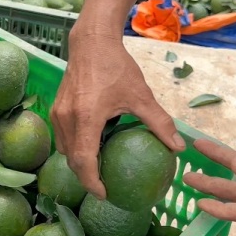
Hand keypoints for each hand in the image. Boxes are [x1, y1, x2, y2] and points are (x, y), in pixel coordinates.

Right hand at [50, 0, 185, 198]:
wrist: (91, 41)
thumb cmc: (116, 67)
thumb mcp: (141, 95)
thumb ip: (159, 123)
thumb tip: (179, 148)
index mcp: (86, 118)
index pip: (84, 161)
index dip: (93, 182)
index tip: (105, 194)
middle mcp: (67, 118)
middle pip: (71, 159)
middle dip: (85, 177)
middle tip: (104, 186)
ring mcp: (58, 113)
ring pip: (65, 149)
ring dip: (79, 162)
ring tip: (98, 169)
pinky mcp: (57, 108)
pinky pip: (63, 136)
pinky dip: (75, 146)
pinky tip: (92, 145)